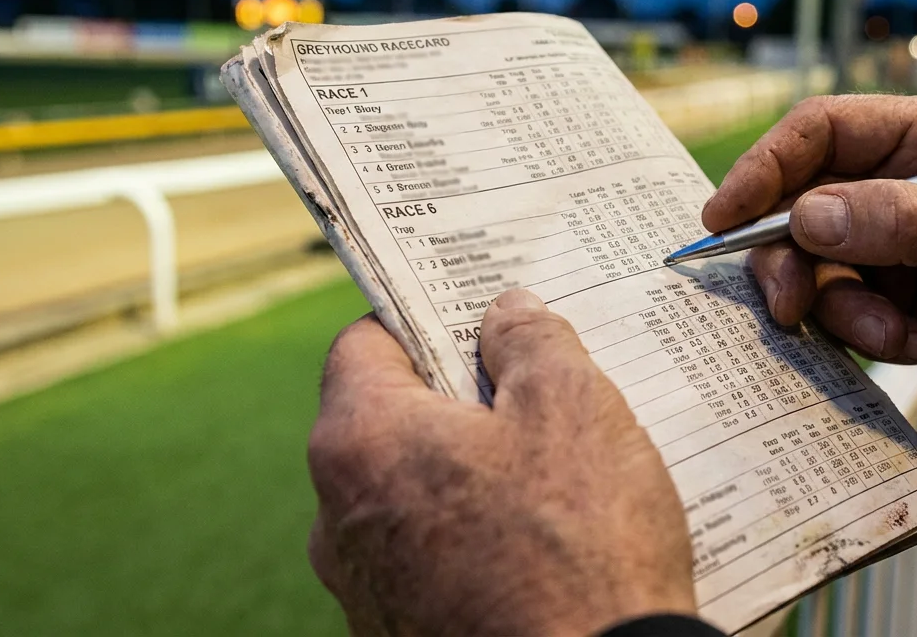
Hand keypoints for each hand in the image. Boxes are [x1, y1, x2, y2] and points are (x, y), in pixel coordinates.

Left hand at [307, 289, 694, 636]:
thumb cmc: (578, 550)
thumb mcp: (573, 408)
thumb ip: (531, 340)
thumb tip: (506, 312)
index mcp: (362, 441)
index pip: (365, 343)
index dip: (425, 318)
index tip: (479, 315)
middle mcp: (337, 518)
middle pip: (390, 421)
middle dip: (459, 399)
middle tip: (535, 392)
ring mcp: (365, 588)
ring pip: (413, 494)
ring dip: (471, 473)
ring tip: (554, 473)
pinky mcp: (398, 635)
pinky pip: (429, 558)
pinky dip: (473, 538)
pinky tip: (542, 543)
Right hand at [703, 95, 916, 446]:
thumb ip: (902, 221)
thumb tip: (806, 213)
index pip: (822, 131)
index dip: (767, 165)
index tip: (727, 214)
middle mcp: (894, 182)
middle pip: (795, 201)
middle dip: (788, 257)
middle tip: (788, 305)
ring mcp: (883, 241)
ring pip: (808, 263)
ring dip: (838, 307)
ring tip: (892, 333)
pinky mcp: (879, 294)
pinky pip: (831, 308)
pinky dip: (860, 332)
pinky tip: (913, 341)